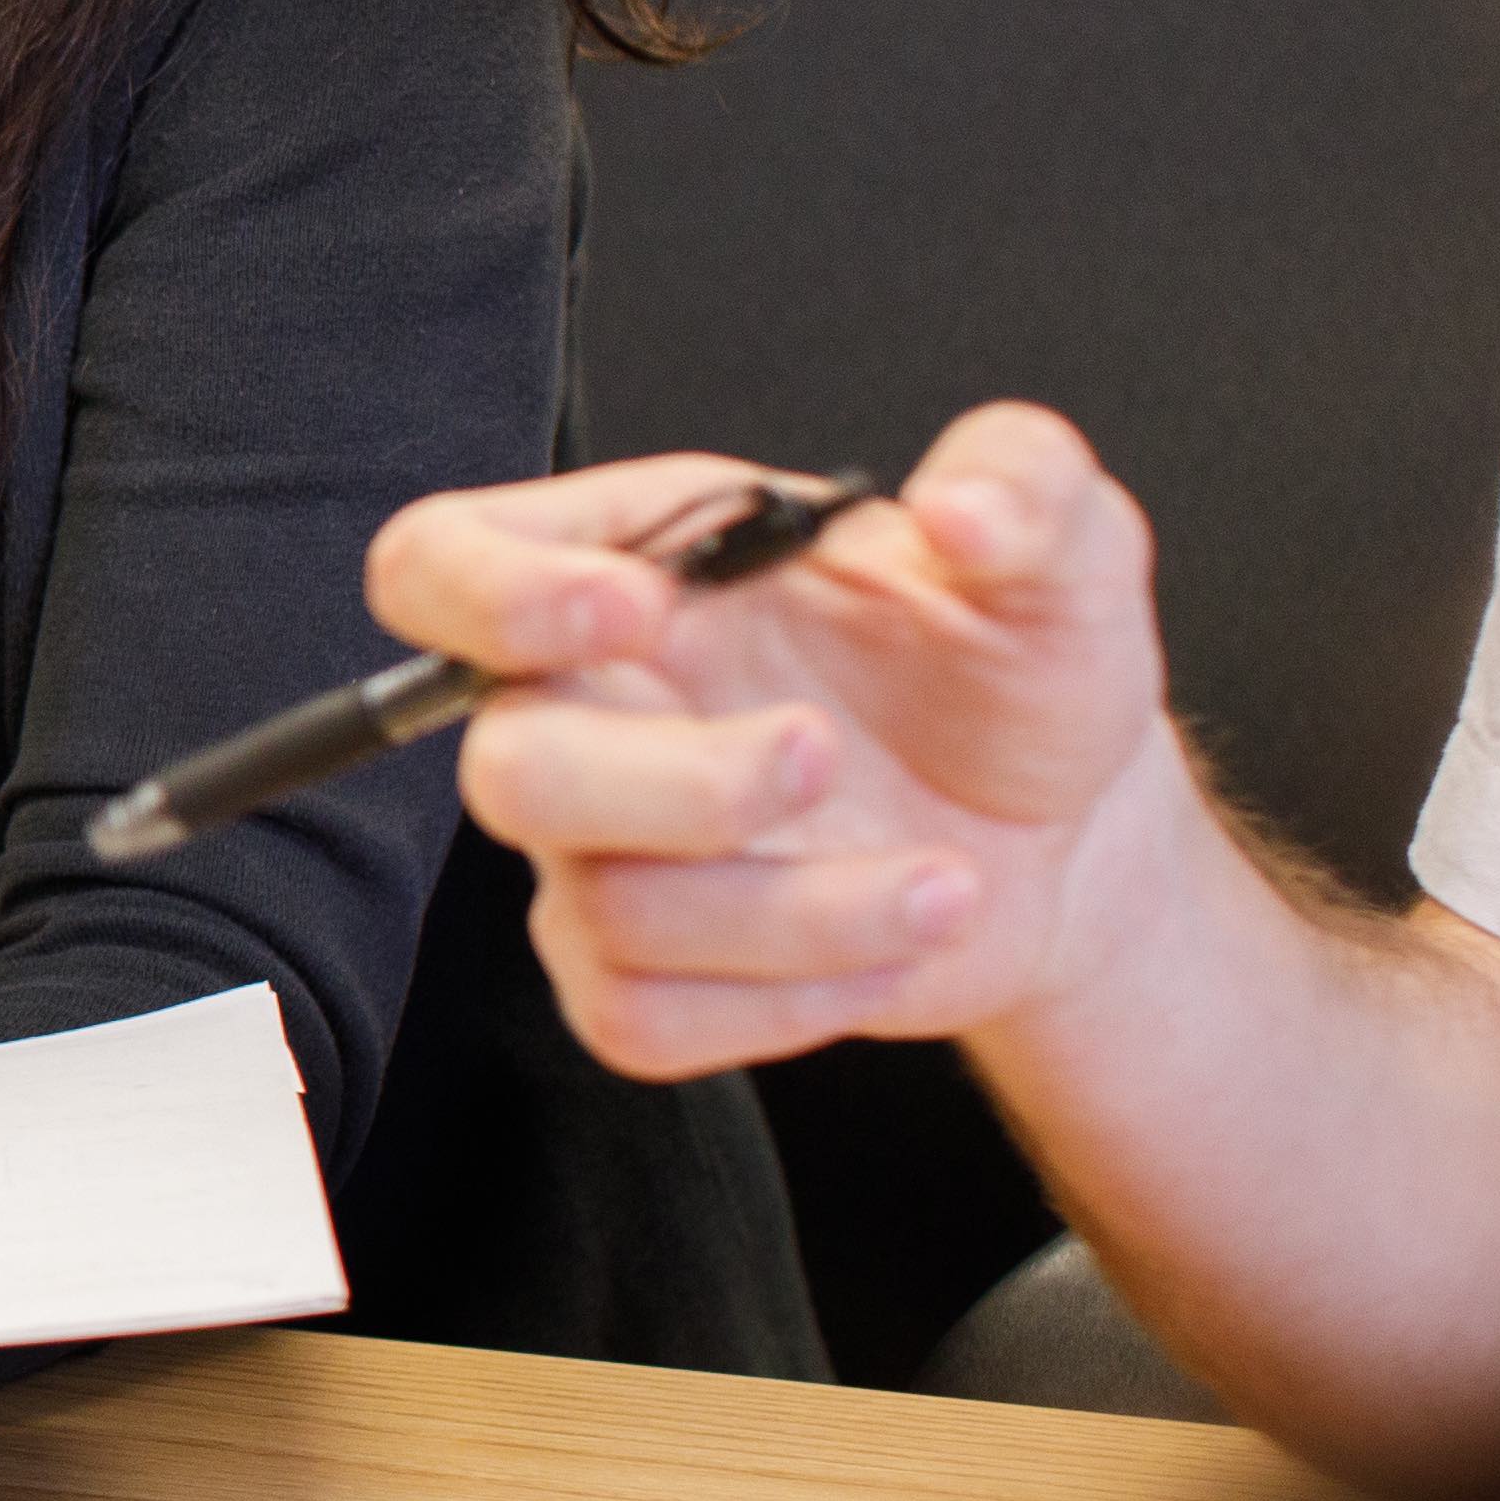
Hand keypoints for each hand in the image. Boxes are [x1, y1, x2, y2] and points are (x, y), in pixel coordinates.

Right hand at [368, 408, 1192, 1080]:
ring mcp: (601, 853)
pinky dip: (790, 1001)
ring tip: (947, 883)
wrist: (1061, 820)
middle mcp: (587, 710)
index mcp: (632, 571)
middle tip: (826, 754)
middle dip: (680, 786)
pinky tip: (890, 941)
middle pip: (507, 770)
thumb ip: (1028, 479)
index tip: (637, 606)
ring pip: (609, 914)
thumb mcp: (1059, 545)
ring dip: (805, 913)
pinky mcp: (641, 973)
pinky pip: (640, 1021)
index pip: (438, 566)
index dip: (493, 596)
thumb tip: (967, 504)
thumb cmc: (1013, 665)